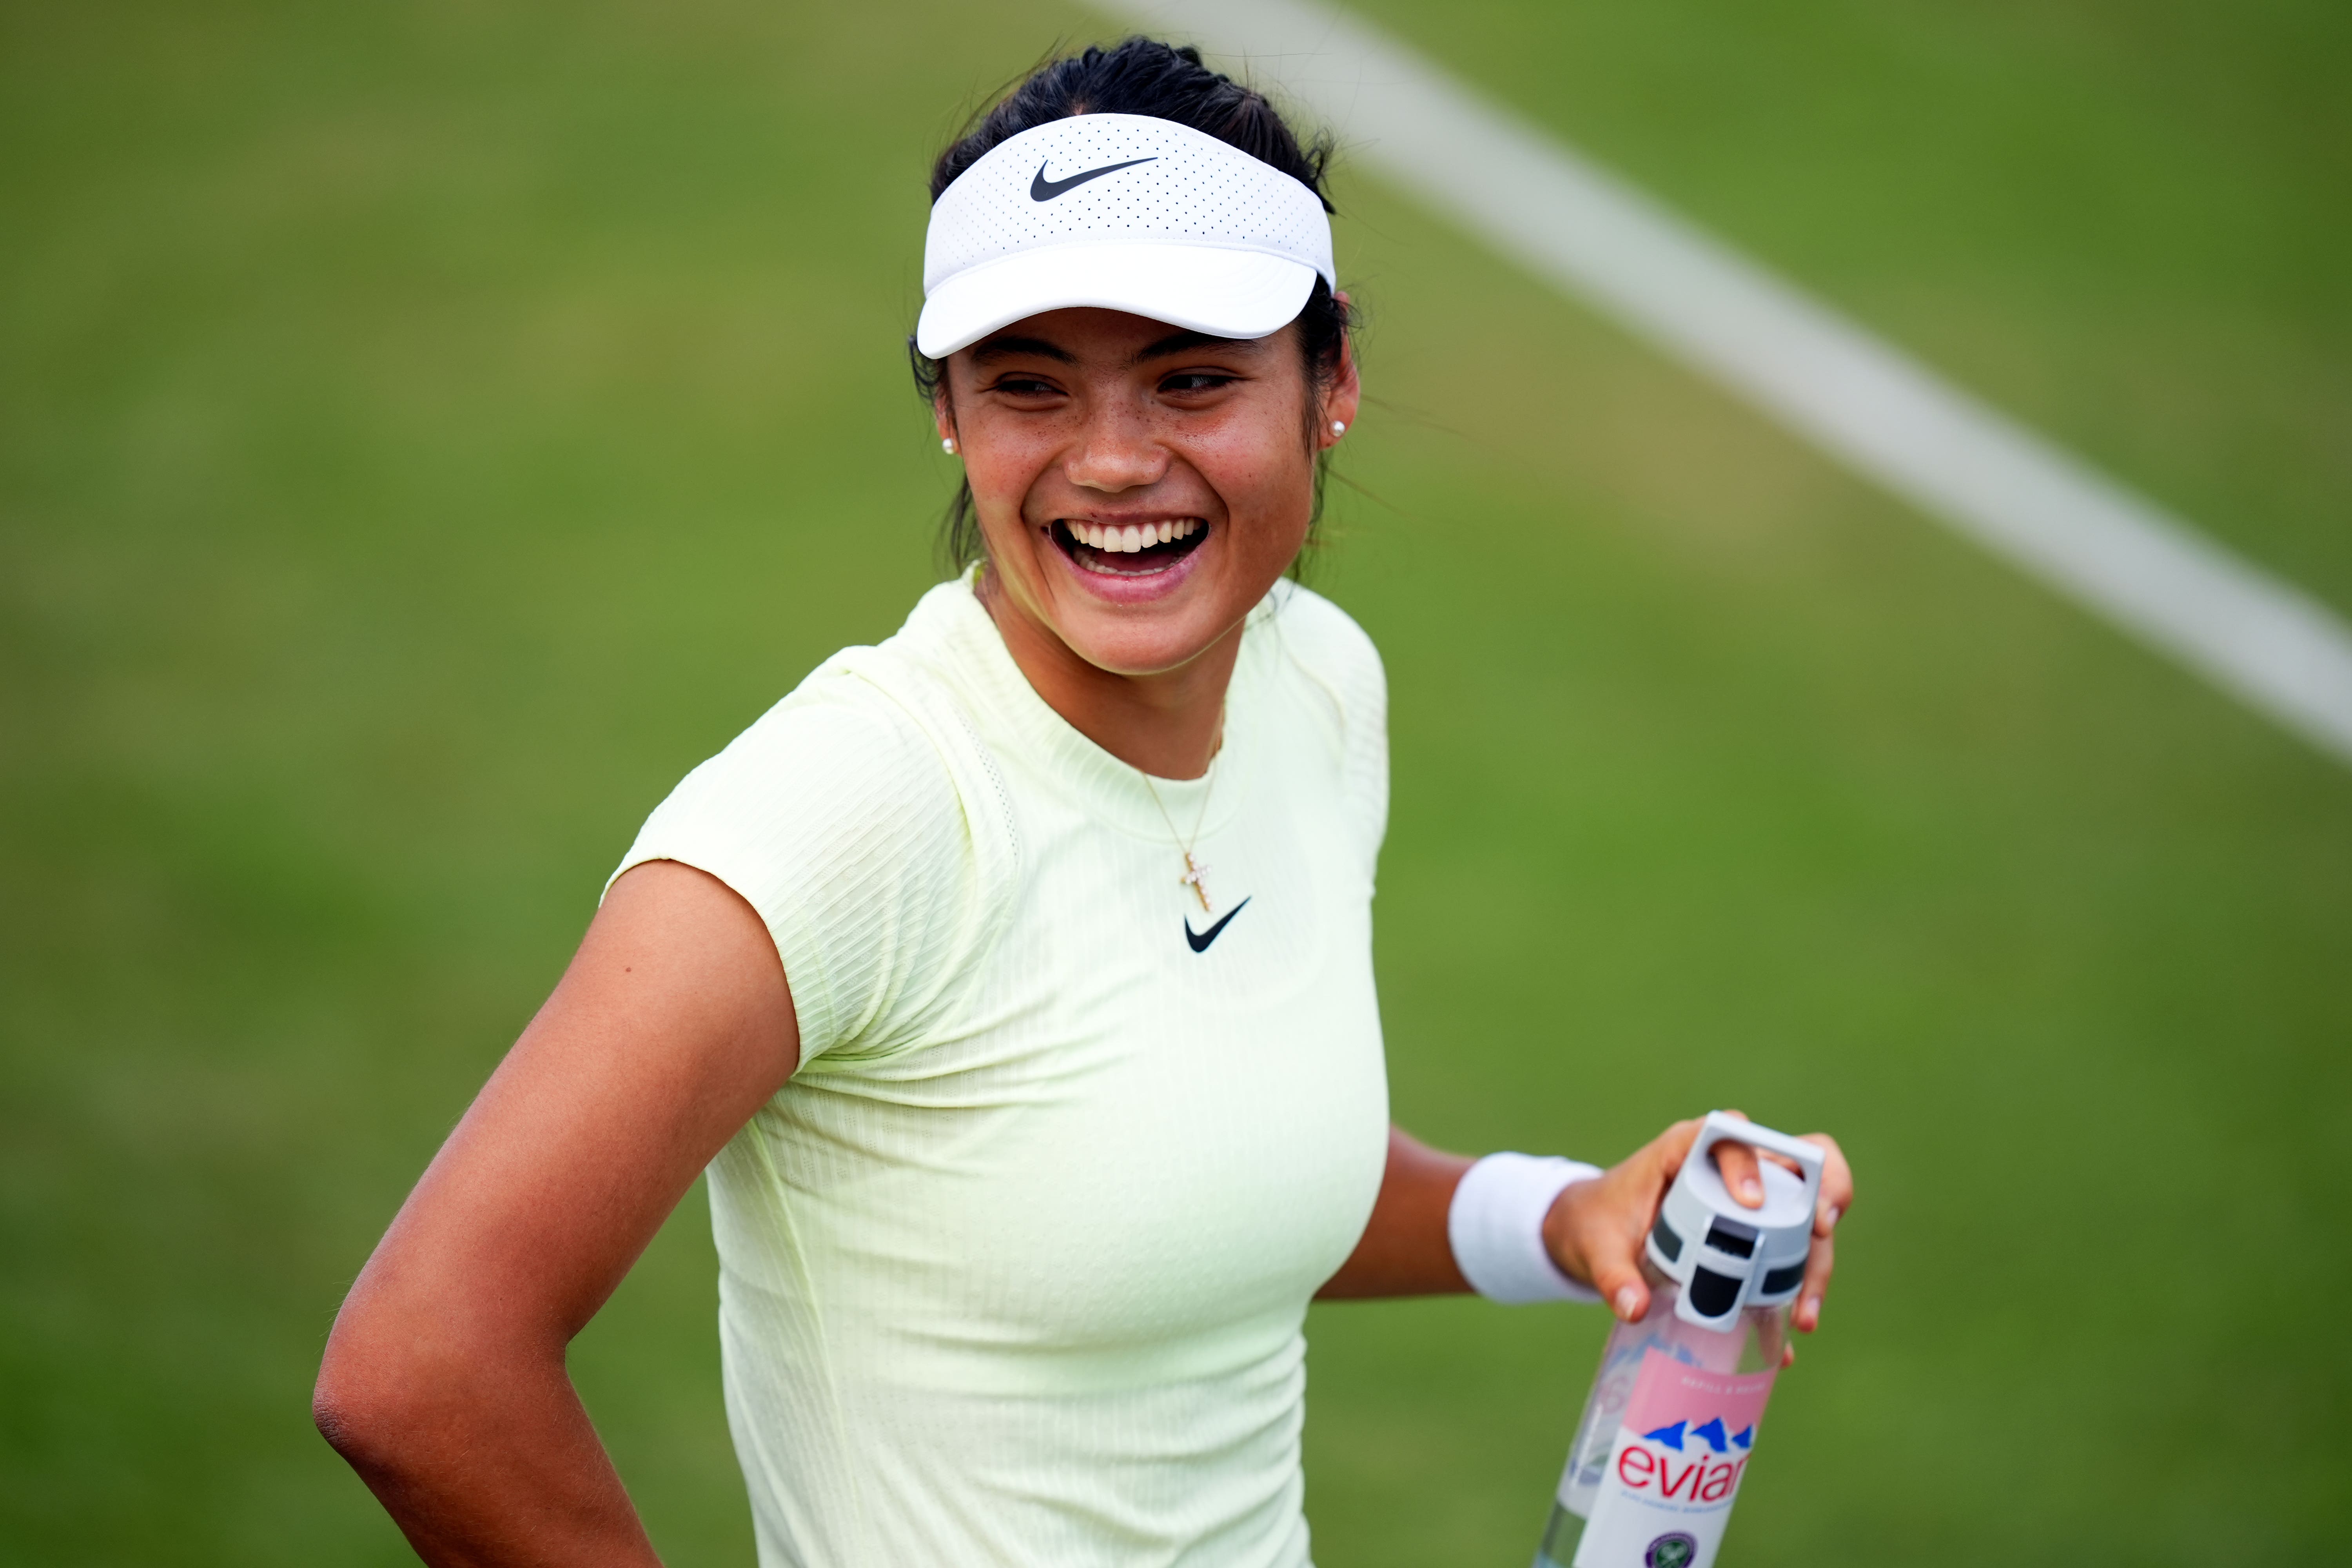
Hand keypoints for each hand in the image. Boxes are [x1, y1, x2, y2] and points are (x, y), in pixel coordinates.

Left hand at [1540, 1113, 1852, 1345]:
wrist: (1597, 1234)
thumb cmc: (1598, 1224)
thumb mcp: (1596, 1248)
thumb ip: (1611, 1274)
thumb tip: (1634, 1307)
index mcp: (1686, 1149)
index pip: (1730, 1134)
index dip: (1748, 1159)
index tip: (1751, 1202)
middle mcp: (1728, 1166)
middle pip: (1795, 1162)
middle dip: (1822, 1193)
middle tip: (1821, 1234)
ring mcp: (1751, 1196)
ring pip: (1807, 1208)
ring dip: (1818, 1256)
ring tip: (1804, 1316)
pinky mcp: (1758, 1229)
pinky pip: (1796, 1245)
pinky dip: (1804, 1282)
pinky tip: (1795, 1326)